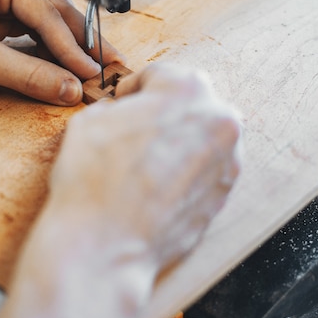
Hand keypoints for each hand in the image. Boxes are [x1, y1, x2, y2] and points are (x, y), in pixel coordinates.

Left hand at [0, 0, 120, 108]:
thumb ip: (30, 74)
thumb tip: (73, 90)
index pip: (45, 11)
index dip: (73, 46)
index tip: (95, 72)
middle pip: (53, 11)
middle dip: (82, 42)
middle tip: (113, 65)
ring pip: (46, 22)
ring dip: (70, 47)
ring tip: (97, 68)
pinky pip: (31, 33)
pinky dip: (49, 51)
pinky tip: (68, 66)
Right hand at [49, 62, 241, 266]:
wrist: (105, 242)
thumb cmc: (93, 179)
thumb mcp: (91, 120)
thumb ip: (116, 106)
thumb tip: (122, 113)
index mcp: (186, 89)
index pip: (161, 75)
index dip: (135, 88)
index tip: (126, 101)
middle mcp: (217, 119)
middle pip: (189, 103)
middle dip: (164, 112)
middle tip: (138, 129)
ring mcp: (227, 159)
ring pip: (203, 136)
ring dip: (179, 140)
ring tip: (147, 160)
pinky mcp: (225, 192)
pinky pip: (207, 168)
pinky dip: (188, 169)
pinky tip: (159, 182)